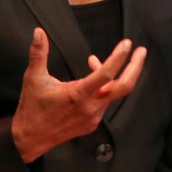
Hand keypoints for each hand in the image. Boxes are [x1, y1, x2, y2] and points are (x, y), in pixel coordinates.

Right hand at [12, 27, 146, 162]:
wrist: (30, 139)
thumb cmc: (32, 107)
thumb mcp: (33, 78)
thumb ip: (38, 54)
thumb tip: (39, 32)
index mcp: (77, 95)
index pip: (105, 74)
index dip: (118, 58)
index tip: (126, 44)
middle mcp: (90, 107)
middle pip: (124, 87)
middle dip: (135, 67)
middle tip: (141, 51)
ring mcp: (93, 117)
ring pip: (113, 93)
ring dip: (111, 75)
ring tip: (93, 61)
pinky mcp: (92, 123)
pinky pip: (105, 101)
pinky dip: (104, 87)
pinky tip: (91, 80)